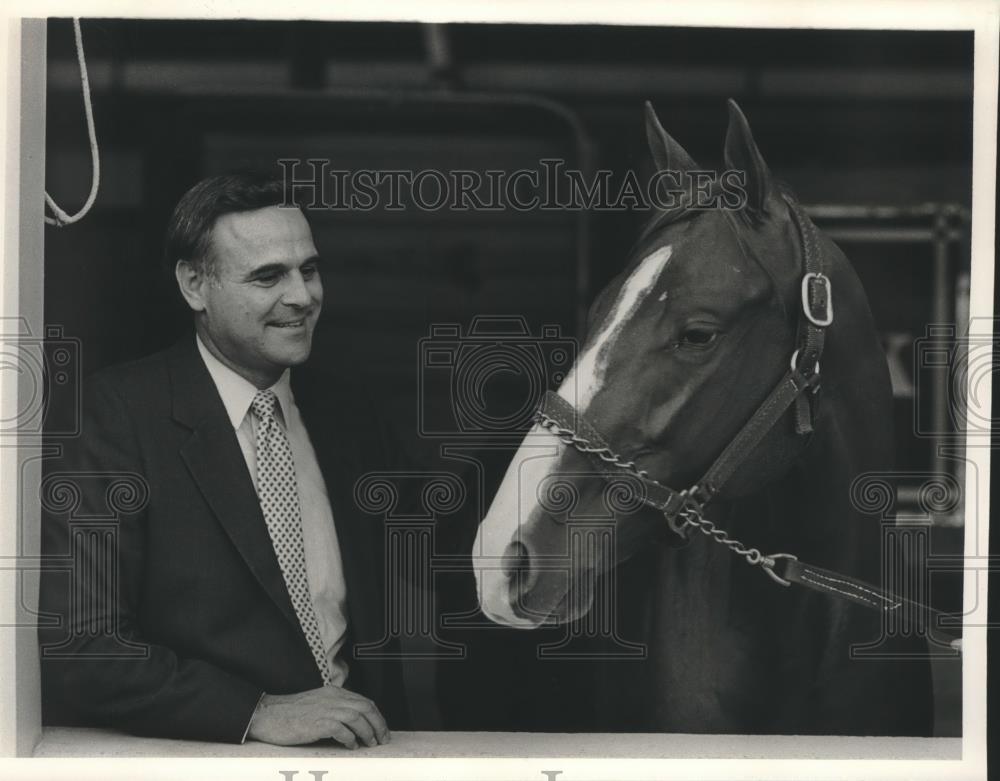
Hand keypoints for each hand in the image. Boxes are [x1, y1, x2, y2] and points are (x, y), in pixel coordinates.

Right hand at [246, 685, 391, 747]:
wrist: (267, 714)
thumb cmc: (290, 713)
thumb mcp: (317, 704)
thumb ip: (334, 709)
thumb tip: (353, 725)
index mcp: (333, 693)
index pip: (364, 701)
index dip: (377, 716)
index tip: (381, 729)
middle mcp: (332, 698)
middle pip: (365, 707)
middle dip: (378, 724)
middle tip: (382, 739)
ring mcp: (325, 709)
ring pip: (357, 717)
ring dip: (368, 732)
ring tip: (370, 744)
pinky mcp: (317, 722)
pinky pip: (342, 729)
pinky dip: (350, 738)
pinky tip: (352, 746)